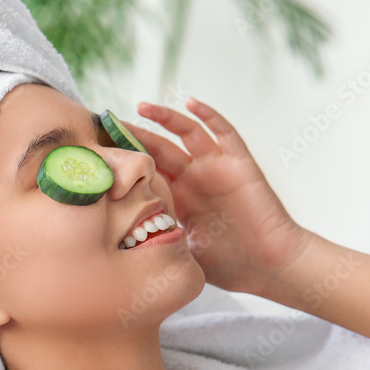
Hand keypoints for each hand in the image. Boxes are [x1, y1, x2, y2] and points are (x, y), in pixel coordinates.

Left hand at [123, 96, 313, 295]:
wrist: (270, 266)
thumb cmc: (231, 265)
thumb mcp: (182, 251)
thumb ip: (159, 242)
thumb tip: (121, 247)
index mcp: (180, 199)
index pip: (148, 172)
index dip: (127, 161)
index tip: (100, 152)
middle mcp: (196, 179)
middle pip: (160, 148)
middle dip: (136, 135)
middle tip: (109, 123)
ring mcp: (217, 169)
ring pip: (187, 133)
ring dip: (165, 118)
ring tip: (140, 107)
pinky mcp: (239, 164)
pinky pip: (223, 132)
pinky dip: (208, 115)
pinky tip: (190, 103)